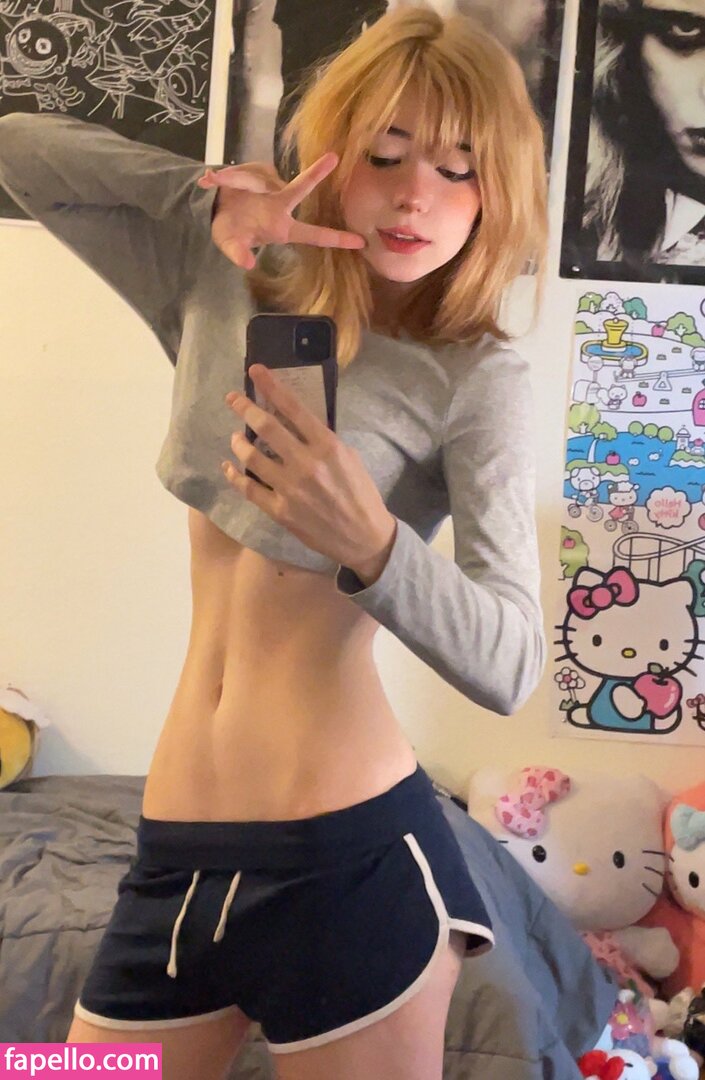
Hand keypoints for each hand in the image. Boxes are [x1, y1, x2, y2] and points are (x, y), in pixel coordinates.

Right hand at [198, 153, 365, 269]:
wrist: (212, 209)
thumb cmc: (229, 231)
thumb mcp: (229, 245)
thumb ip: (237, 254)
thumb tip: (246, 264)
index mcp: (282, 227)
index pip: (314, 235)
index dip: (337, 239)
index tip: (361, 243)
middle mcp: (282, 205)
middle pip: (301, 188)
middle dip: (316, 173)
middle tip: (333, 158)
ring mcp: (272, 186)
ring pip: (257, 178)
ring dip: (236, 181)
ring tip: (216, 185)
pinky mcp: (258, 171)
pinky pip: (243, 171)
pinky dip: (226, 177)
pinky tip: (212, 181)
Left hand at [221, 365, 395, 580]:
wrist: (364, 538)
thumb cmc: (360, 493)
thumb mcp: (349, 457)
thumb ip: (322, 439)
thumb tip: (295, 421)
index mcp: (328, 446)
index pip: (293, 408)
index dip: (270, 386)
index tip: (255, 371)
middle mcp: (307, 464)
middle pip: (266, 427)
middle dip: (244, 408)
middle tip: (232, 399)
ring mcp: (291, 489)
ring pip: (252, 457)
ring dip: (239, 442)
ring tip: (236, 437)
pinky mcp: (280, 511)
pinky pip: (249, 489)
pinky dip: (234, 475)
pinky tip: (229, 466)